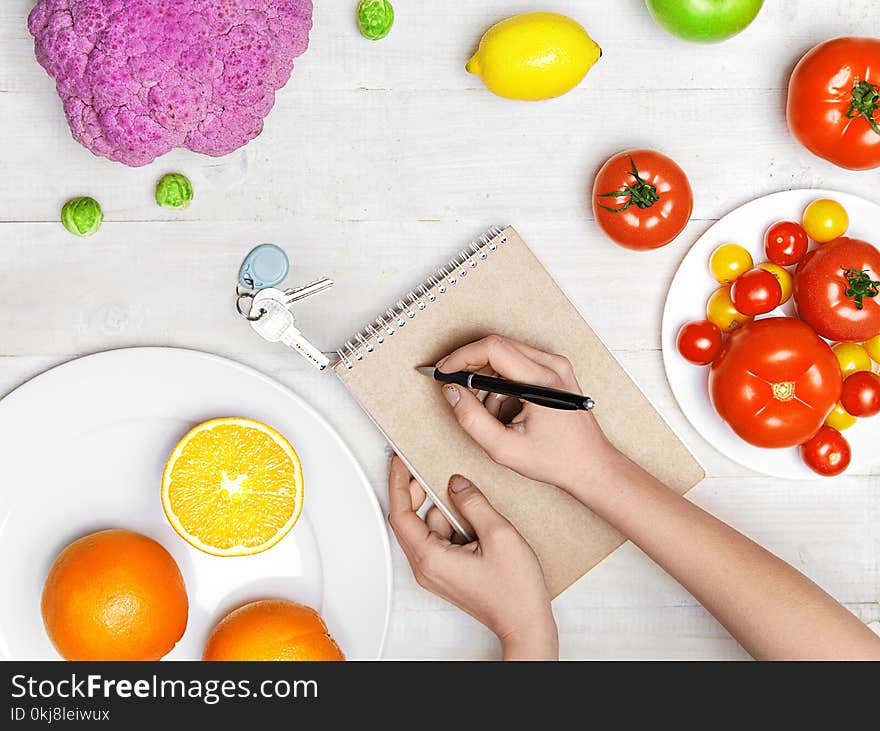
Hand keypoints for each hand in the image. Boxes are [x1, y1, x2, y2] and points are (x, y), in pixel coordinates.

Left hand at [387, 456, 557, 659]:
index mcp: (430, 558)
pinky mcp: (447, 572)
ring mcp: (435, 571)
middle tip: (435, 469)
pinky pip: (441, 539)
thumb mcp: (498, 535)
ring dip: (445, 510)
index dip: (398, 484)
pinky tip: (476, 520)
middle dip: (421, 492)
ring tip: (473, 502)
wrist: (525, 622)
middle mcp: (426, 567)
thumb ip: (473, 503)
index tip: (399, 461)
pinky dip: (453, 524)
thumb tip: (456, 483)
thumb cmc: (514, 591)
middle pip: (411, 519)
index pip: (400, 514)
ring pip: (429, 527)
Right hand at [437, 334, 617, 493]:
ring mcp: (556, 366)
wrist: (591, 465)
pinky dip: (502, 382)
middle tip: (456, 389)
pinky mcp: (556, 371)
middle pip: (498, 346)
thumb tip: (451, 391)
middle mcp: (552, 366)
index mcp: (542, 381)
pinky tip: (505, 409)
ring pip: (506, 354)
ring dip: (488, 378)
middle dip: (470, 366)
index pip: (493, 348)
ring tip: (490, 412)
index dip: (461, 357)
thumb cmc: (556, 459)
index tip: (444, 371)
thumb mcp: (504, 448)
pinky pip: (518, 364)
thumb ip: (471, 419)